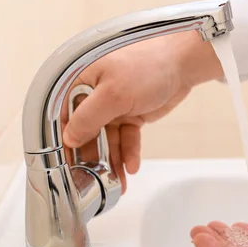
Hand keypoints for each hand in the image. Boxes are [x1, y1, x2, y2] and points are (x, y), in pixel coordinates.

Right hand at [61, 30, 222, 190]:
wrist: (183, 63)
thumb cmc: (147, 65)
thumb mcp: (112, 94)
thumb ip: (88, 118)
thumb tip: (69, 138)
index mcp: (81, 82)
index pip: (64, 117)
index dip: (66, 142)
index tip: (68, 166)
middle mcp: (94, 95)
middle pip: (86, 133)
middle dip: (92, 158)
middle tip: (95, 182)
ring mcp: (113, 106)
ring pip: (108, 139)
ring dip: (112, 161)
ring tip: (118, 183)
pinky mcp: (131, 114)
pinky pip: (126, 138)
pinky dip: (129, 152)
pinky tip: (132, 167)